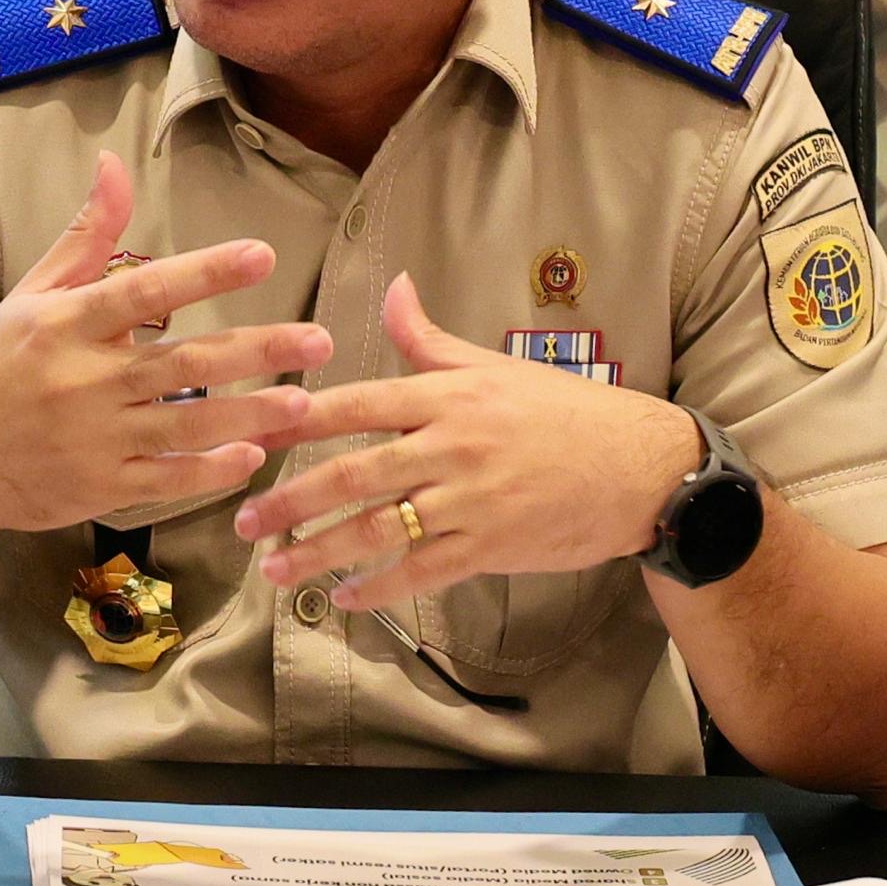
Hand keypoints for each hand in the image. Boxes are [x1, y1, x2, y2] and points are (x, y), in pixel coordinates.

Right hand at [0, 152, 331, 553]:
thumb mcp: (32, 294)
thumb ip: (87, 236)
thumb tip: (114, 162)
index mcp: (67, 324)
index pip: (144, 291)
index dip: (205, 272)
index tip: (262, 254)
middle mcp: (83, 380)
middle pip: (182, 362)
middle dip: (255, 351)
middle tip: (319, 339)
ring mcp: (93, 439)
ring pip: (184, 426)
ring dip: (247, 415)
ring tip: (302, 403)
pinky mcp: (99, 488)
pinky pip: (165, 480)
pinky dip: (208, 471)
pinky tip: (252, 457)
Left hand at [236, 273, 706, 611]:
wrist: (642, 468)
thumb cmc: (565, 413)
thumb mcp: (494, 366)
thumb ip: (429, 338)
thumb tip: (392, 286)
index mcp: (448, 396)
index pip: (357, 403)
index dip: (297, 420)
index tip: (249, 431)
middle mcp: (452, 445)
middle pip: (353, 473)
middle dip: (291, 501)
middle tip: (244, 522)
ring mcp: (471, 499)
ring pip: (378, 529)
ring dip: (320, 554)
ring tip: (276, 571)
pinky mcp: (492, 546)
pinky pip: (422, 571)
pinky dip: (379, 588)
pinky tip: (345, 599)